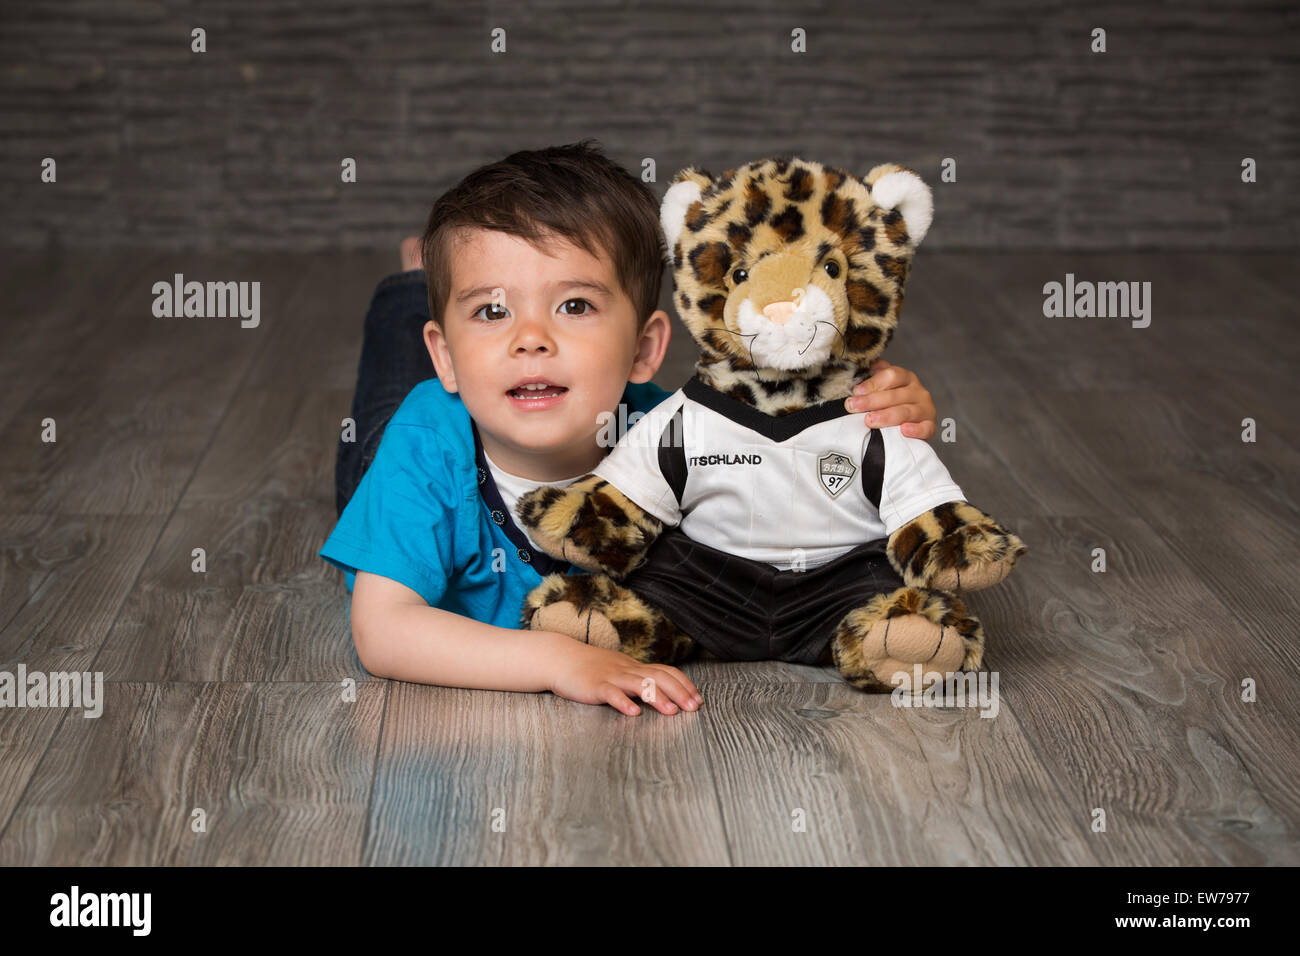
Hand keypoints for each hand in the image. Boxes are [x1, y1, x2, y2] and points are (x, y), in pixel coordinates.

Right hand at [547, 638, 702, 715]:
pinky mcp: (595, 686)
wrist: (561, 658)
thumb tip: (661, 690)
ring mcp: (611, 677)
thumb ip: (638, 679)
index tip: (698, 699)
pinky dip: (623, 703)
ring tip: (671, 711)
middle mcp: (627, 670)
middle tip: (693, 708)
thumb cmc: (590, 668)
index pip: (666, 671)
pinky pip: (611, 694)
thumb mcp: (619, 670)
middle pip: (659, 676)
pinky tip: (633, 713)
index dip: (684, 684)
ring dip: (657, 697)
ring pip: (638, 684)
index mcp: (635, 667)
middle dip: (679, 692)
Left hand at [844, 358, 936, 439]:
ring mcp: (926, 409)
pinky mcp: (930, 426)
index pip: (892, 375)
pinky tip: (903, 430)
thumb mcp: (886, 386)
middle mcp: (918, 391)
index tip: (856, 391)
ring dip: (886, 416)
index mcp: (906, 378)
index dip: (873, 382)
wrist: (914, 423)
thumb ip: (875, 376)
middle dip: (872, 400)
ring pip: (906, 411)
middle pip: (895, 394)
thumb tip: (863, 365)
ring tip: (870, 420)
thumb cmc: (895, 403)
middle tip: (853, 406)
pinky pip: (925, 428)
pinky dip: (915, 429)